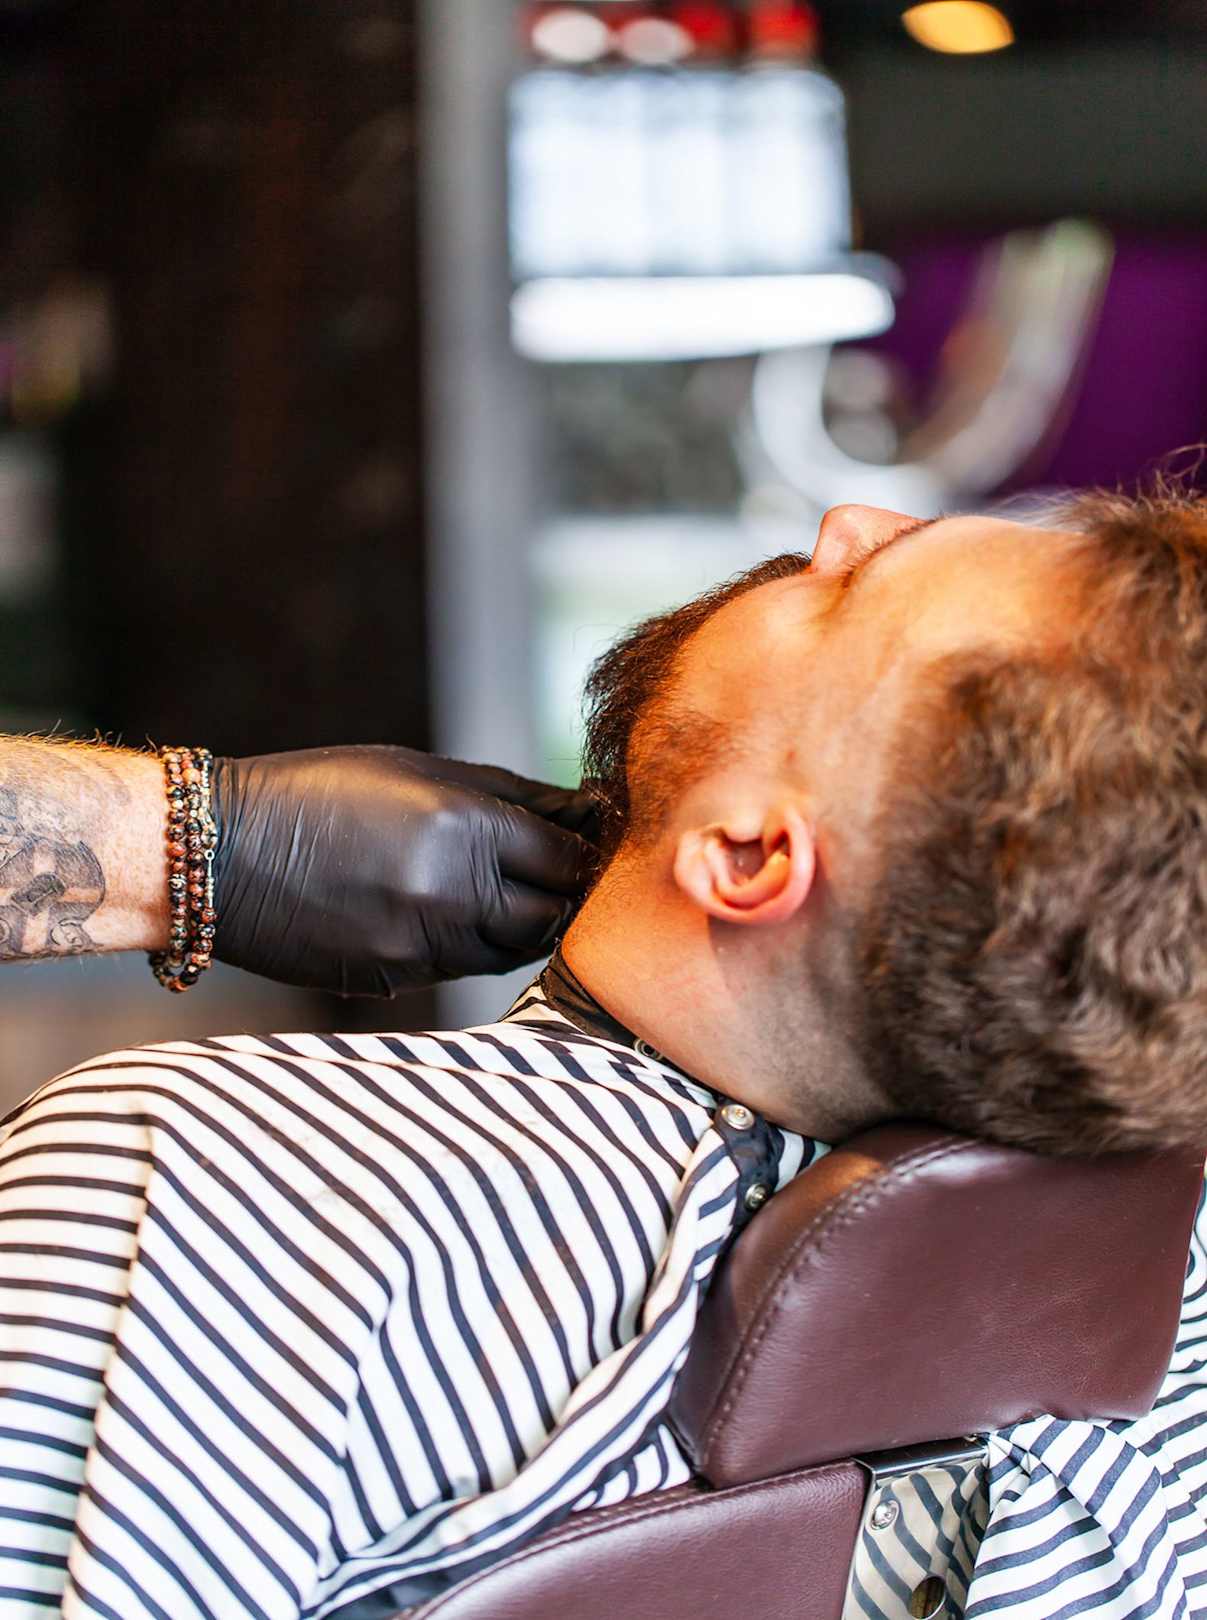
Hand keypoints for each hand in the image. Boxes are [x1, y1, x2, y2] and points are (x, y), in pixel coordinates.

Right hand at [210, 746, 597, 994]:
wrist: (221, 855)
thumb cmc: (321, 794)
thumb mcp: (417, 770)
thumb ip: (509, 794)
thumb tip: (583, 807)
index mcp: (463, 827)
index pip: (566, 857)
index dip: (581, 851)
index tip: (580, 842)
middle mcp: (451, 891)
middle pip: (550, 915)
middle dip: (560, 895)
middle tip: (552, 874)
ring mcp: (423, 943)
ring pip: (512, 952)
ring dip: (520, 926)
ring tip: (502, 894)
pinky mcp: (396, 979)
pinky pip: (461, 968)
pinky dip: (470, 946)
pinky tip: (447, 915)